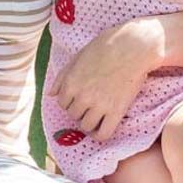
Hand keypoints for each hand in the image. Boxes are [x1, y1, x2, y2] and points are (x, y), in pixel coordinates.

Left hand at [53, 19, 160, 140]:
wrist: (133, 47)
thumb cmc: (105, 47)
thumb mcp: (78, 57)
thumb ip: (62, 77)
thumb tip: (50, 94)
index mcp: (71, 83)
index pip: (62, 104)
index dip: (70, 101)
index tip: (80, 97)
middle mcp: (82, 97)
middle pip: (73, 115)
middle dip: (80, 110)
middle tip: (91, 103)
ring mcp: (99, 106)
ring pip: (86, 126)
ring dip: (89, 122)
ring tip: (97, 114)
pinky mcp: (116, 111)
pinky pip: (103, 134)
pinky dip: (99, 135)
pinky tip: (100, 130)